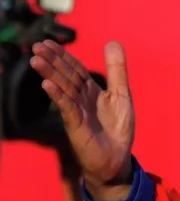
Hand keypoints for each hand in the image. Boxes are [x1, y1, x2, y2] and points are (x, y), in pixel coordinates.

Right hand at [29, 41, 134, 200]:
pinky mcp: (76, 126)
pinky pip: (66, 108)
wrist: (116, 158)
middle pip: (65, 76)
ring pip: (62, 89)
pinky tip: (47, 85)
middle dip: (52, 61)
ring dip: (49, 74)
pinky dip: (57, 96)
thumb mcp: (122, 94)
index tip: (48, 42)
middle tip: (36, 47)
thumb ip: (117, 70)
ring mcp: (76, 112)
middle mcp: (80, 99)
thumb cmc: (117, 128)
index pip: (74, 69)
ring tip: (36, 60)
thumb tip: (112, 41)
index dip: (63, 56)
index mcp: (90, 91)